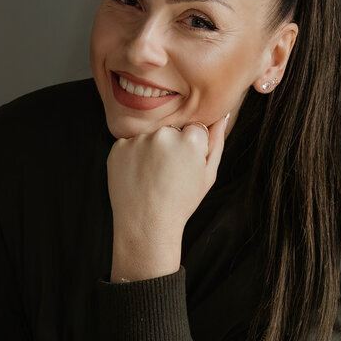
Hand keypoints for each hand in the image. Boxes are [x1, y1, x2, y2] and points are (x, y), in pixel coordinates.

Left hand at [107, 115, 230, 280]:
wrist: (145, 225)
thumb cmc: (180, 202)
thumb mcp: (207, 175)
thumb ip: (217, 142)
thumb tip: (221, 115)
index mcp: (191, 139)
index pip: (195, 128)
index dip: (191, 148)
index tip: (185, 166)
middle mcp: (164, 134)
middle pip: (171, 129)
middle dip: (170, 145)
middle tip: (167, 174)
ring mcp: (138, 140)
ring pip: (149, 136)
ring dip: (150, 150)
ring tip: (152, 177)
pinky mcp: (118, 147)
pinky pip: (129, 144)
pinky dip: (132, 156)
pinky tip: (137, 176)